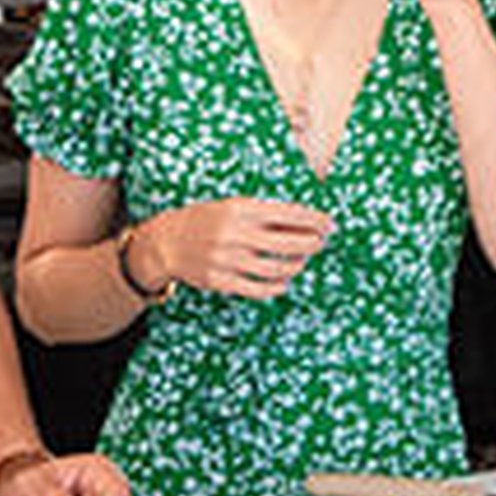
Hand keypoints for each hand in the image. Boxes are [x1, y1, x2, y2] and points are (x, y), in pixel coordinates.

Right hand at [136, 197, 331, 300]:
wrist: (166, 242)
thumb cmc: (204, 221)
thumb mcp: (231, 206)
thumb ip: (264, 214)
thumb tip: (306, 222)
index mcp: (239, 209)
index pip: (289, 214)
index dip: (314, 220)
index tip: (329, 224)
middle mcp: (235, 234)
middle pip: (289, 243)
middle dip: (313, 243)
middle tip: (321, 242)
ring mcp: (227, 260)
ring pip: (277, 268)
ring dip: (297, 265)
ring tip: (302, 260)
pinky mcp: (221, 281)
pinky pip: (258, 289)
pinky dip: (277, 287)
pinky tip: (284, 281)